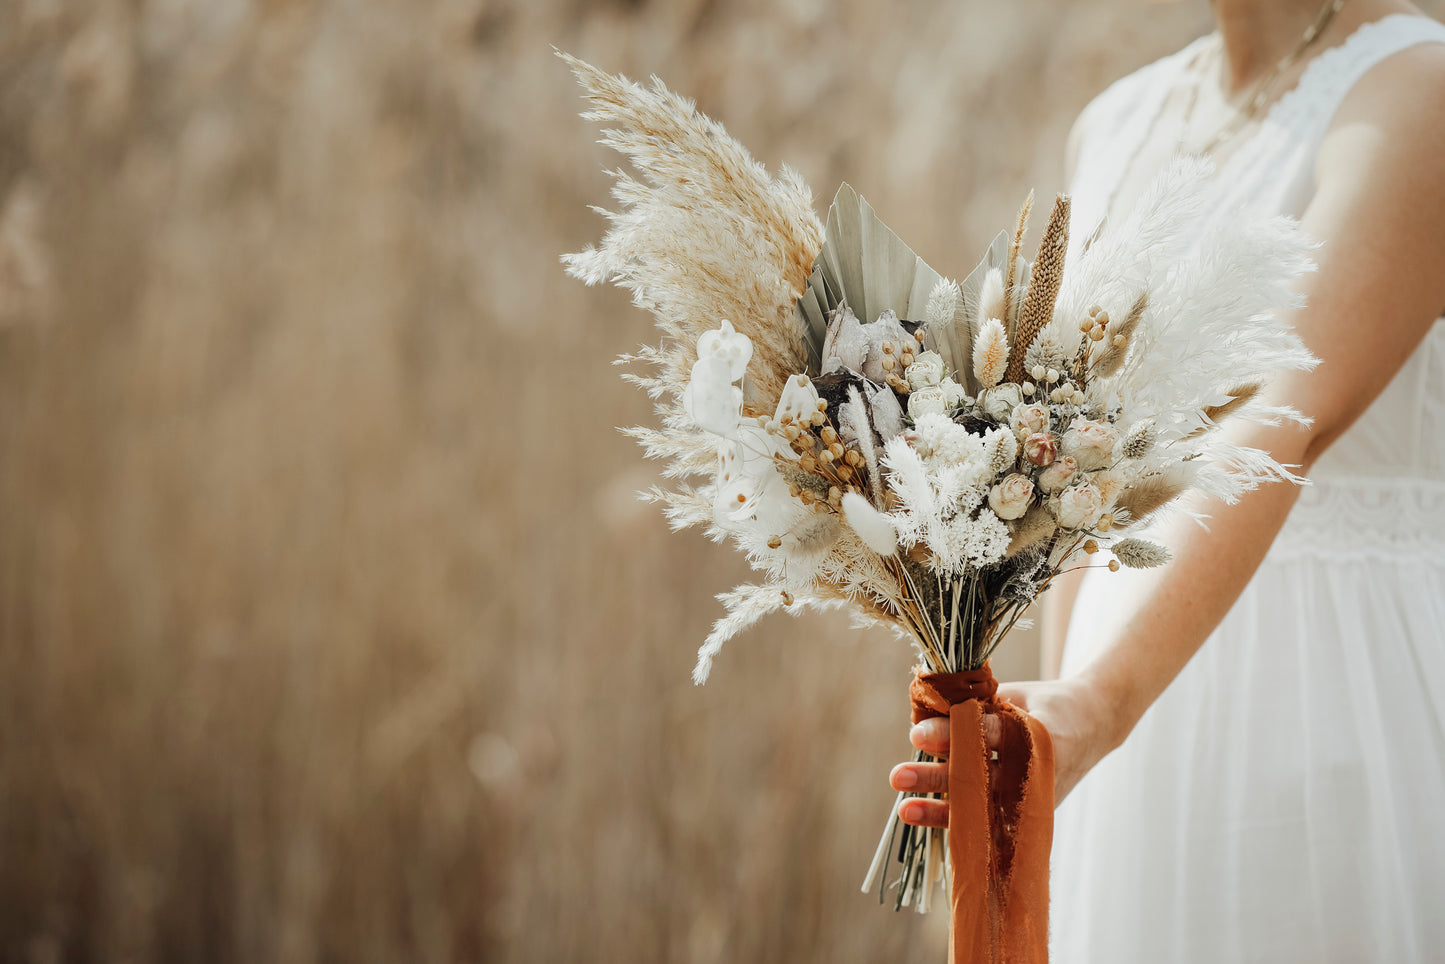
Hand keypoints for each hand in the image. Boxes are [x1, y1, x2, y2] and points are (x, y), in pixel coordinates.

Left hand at [887, 676, 1124, 827]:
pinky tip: (926, 822)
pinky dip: (959, 824)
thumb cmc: (1044, 703)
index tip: (915, 733)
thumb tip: (922, 714)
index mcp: (1040, 733)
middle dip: (936, 778)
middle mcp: (1040, 771)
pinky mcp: (1031, 815)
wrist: (1095, 724)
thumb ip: (975, 704)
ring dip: (941, 810)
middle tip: (897, 776)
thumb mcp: (1013, 693)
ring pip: (984, 808)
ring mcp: (1036, 798)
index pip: (988, 734)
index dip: (950, 734)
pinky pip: (991, 823)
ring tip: (904, 808)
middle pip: (981, 778)